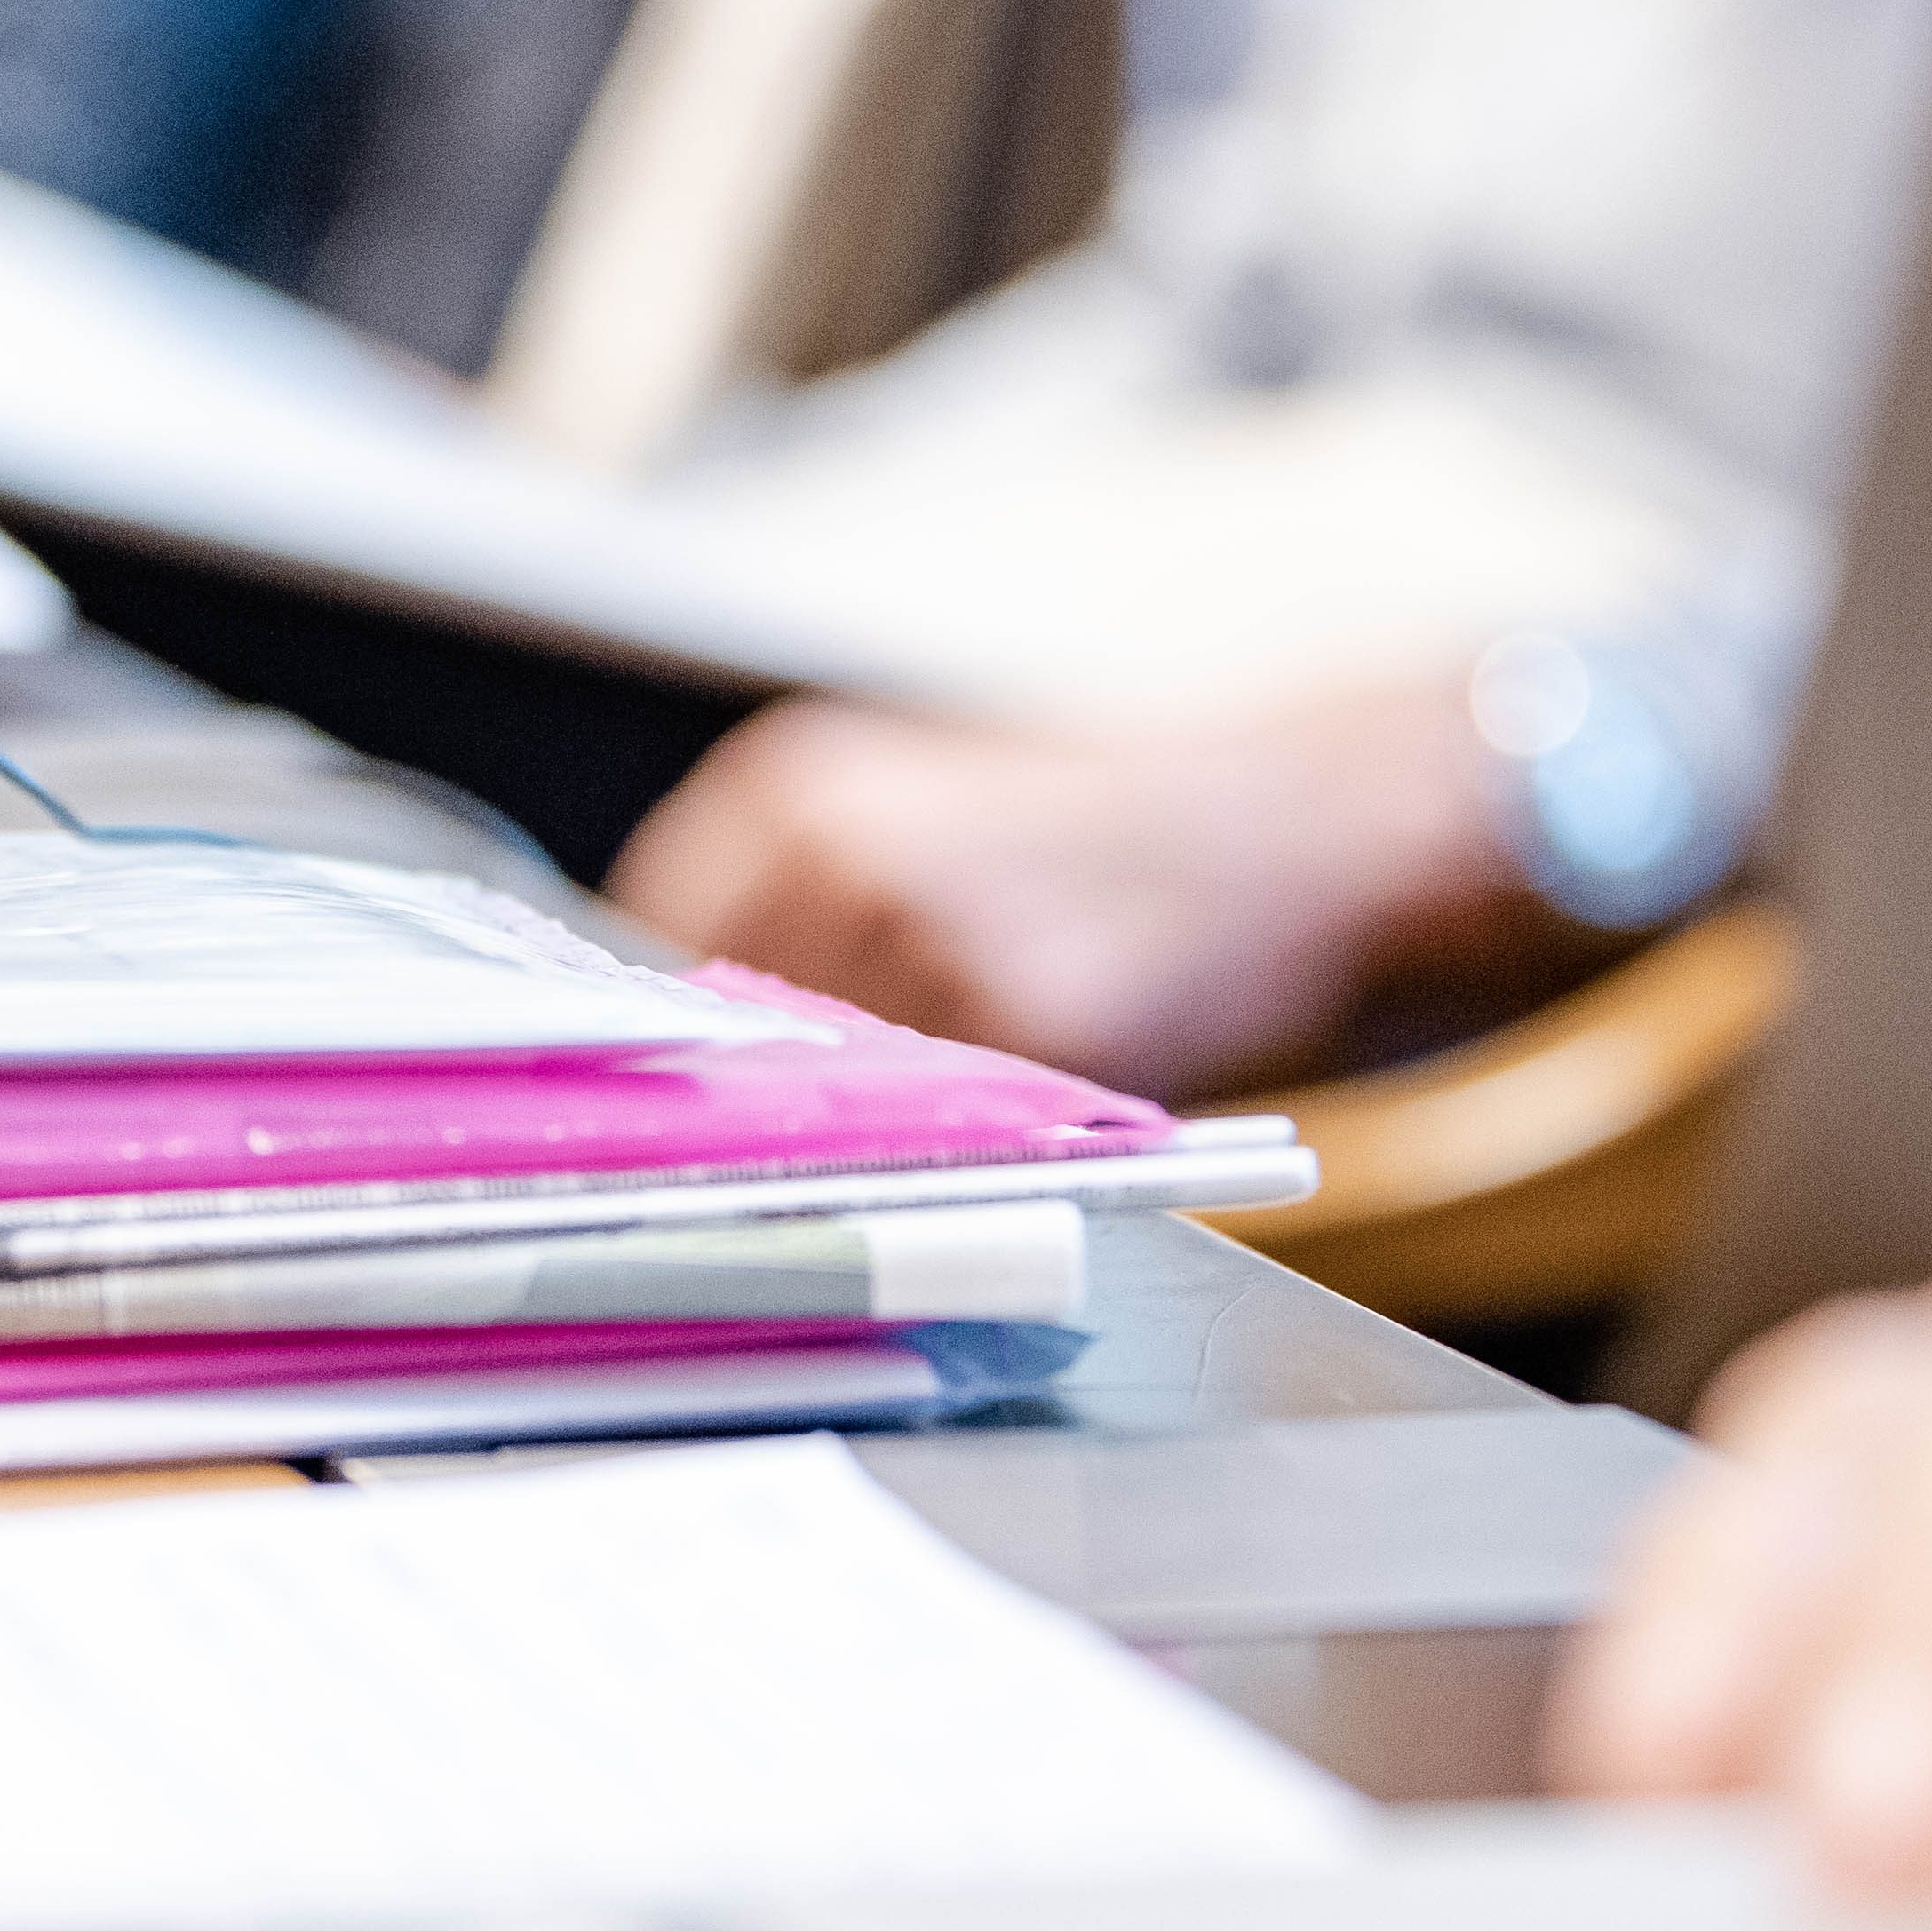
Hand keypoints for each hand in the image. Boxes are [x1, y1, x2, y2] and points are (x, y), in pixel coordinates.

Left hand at [604, 678, 1507, 1096]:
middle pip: (728, 1037)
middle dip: (758, 1099)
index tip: (672, 1102)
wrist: (1282, 817)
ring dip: (867, 1127)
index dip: (670, 1044)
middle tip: (803, 1139)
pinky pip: (954, 1117)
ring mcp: (934, 934)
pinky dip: (973, 1132)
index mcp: (788, 791)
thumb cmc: (1073, 834)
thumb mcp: (898, 811)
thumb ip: (778, 907)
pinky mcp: (1032, 1018)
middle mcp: (843, 852)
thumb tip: (653, 1047)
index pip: (648, 957)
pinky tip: (1019, 1098)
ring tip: (952, 1098)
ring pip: (836, 1091)